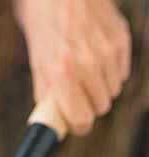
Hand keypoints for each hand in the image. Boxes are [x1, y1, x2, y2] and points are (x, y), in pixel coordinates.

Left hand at [14, 0, 130, 134]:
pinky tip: (96, 59)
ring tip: (84, 73)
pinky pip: (121, 73)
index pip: (82, 119)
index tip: (75, 123)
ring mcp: (108, 50)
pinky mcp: (121, 39)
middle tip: (76, 94)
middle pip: (100, 108)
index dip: (78, 125)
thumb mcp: (37, 64)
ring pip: (112, 92)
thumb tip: (54, 122)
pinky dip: (110, 72)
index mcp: (62, 73)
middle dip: (88, 105)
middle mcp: (88, 63)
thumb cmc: (45, 28)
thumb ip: (47, 96)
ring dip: (99, 88)